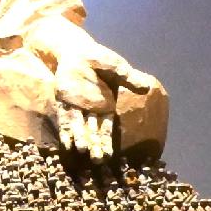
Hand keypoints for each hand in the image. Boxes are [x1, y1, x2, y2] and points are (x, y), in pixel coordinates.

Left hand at [46, 40, 149, 162]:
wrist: (78, 51)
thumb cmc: (100, 59)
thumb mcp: (117, 68)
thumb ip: (129, 78)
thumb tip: (146, 87)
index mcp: (107, 107)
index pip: (107, 128)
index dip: (107, 141)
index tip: (109, 155)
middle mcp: (92, 111)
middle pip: (93, 132)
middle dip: (95, 145)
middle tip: (97, 160)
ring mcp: (77, 107)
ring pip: (79, 127)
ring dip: (80, 139)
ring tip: (82, 150)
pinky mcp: (64, 101)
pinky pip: (65, 118)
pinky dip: (65, 130)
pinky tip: (66, 143)